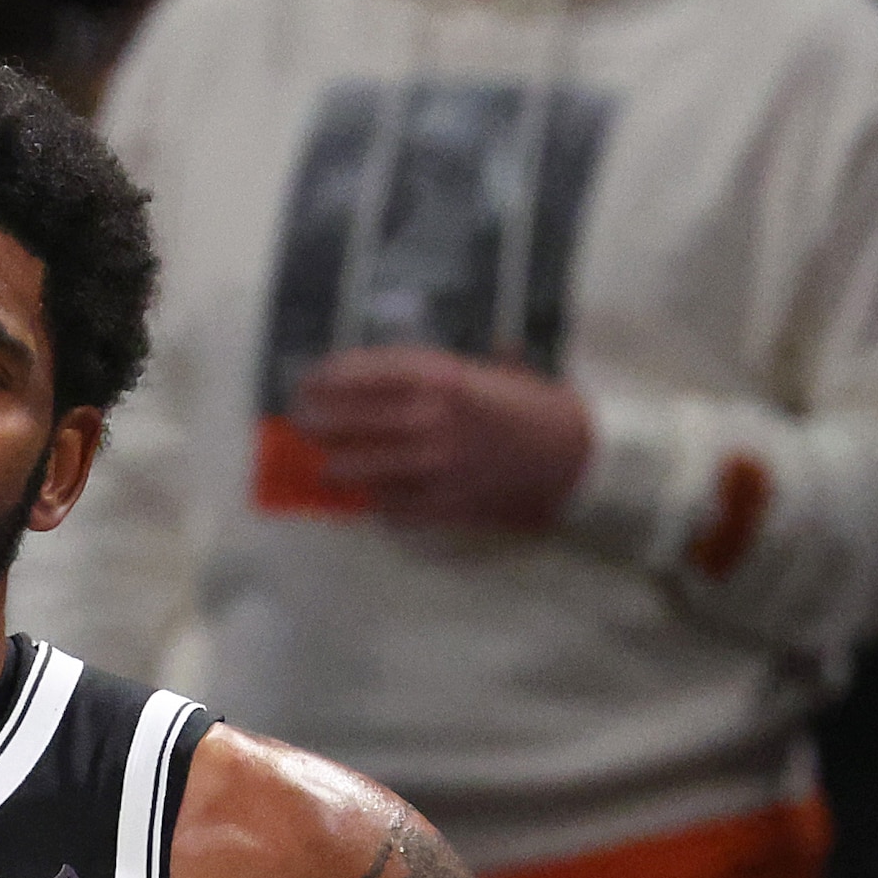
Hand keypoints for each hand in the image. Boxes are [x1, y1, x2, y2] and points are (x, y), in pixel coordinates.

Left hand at [289, 349, 592, 533]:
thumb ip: (433, 371)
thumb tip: (377, 372)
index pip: (360, 373)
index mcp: (440, 376)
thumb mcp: (483, 371)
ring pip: (359, 468)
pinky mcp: (444, 503)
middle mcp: (430, 417)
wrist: (575, 456)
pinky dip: (378, 502)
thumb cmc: (530, 407)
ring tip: (327, 466)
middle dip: (315, 421)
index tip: (308, 381)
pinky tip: (374, 496)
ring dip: (336, 467)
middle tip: (302, 422)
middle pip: (346, 420)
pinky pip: (390, 506)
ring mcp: (433, 464)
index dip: (326, 378)